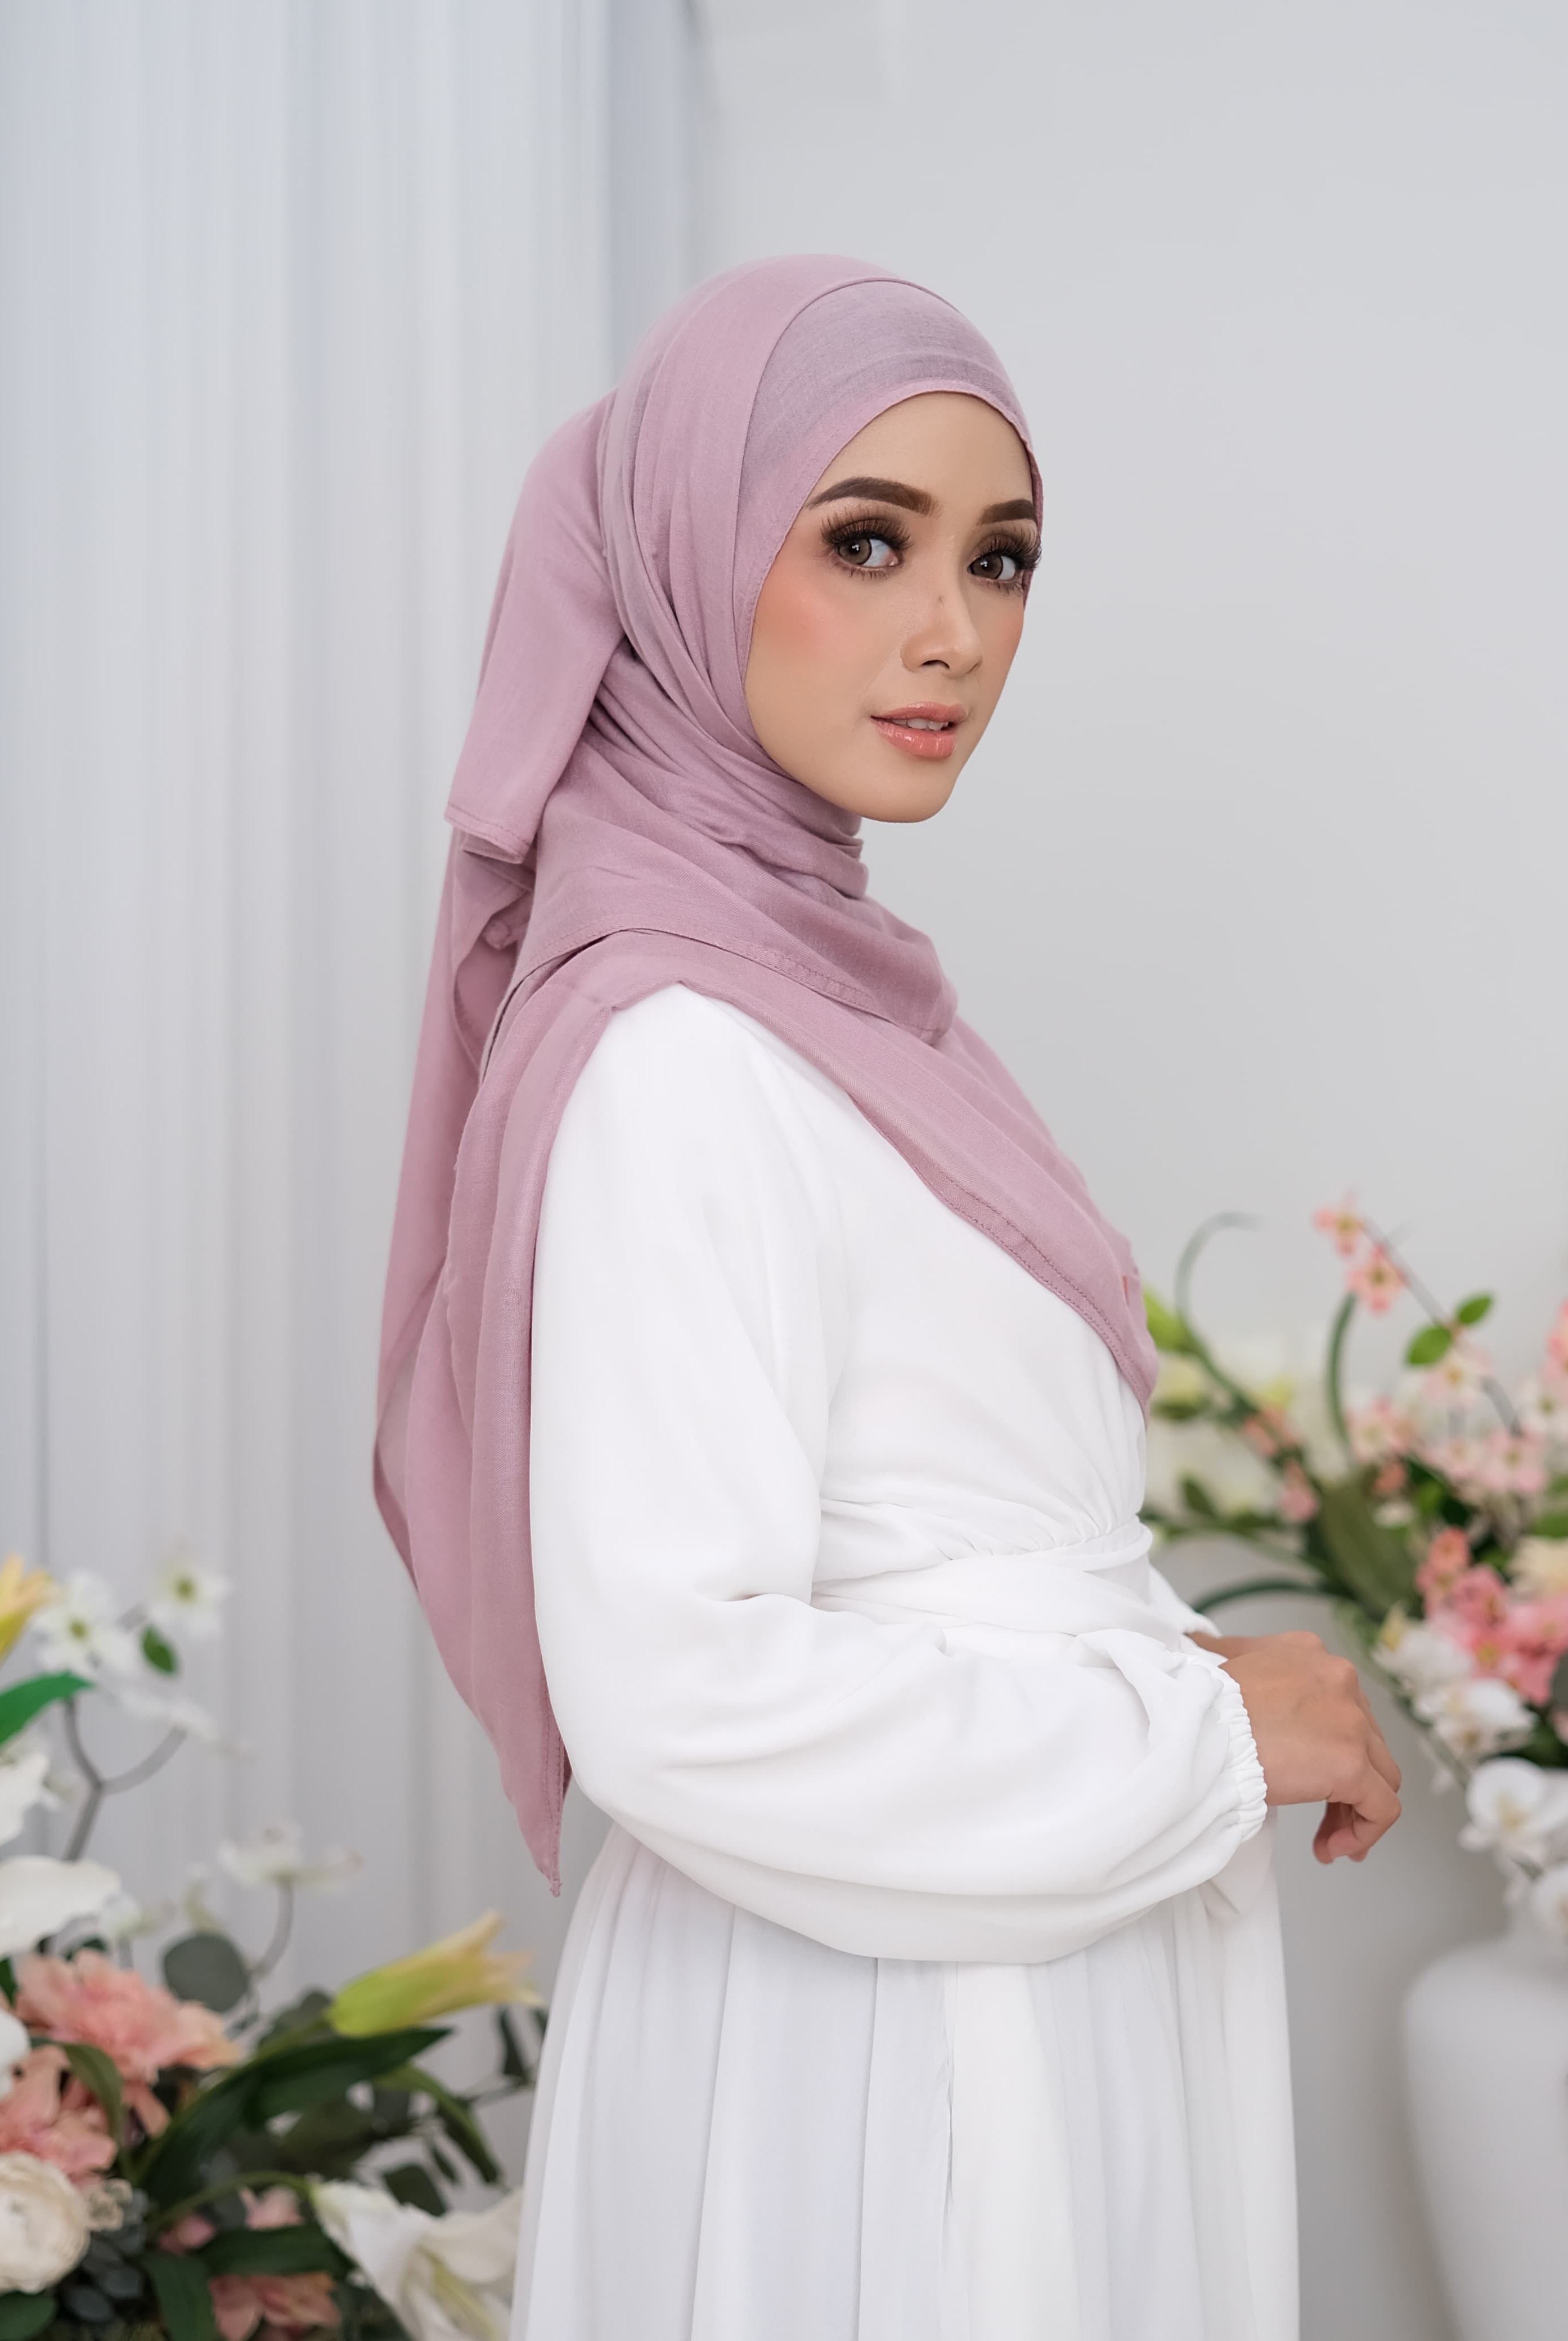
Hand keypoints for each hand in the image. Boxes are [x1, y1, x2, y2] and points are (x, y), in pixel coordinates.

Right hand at [1190, 1628, 1401, 1863]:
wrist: (1193, 1727)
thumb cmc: (1198, 1705)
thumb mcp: (1221, 1665)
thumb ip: (1231, 1658)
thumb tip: (1205, 1647)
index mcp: (1307, 1653)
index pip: (1338, 1703)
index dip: (1328, 1743)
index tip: (1307, 1773)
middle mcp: (1338, 1680)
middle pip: (1364, 1740)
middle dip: (1345, 1781)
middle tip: (1320, 1813)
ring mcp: (1350, 1722)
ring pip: (1380, 1774)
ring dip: (1354, 1810)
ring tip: (1327, 1839)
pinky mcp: (1351, 1764)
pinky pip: (1382, 1808)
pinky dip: (1365, 1833)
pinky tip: (1332, 1849)